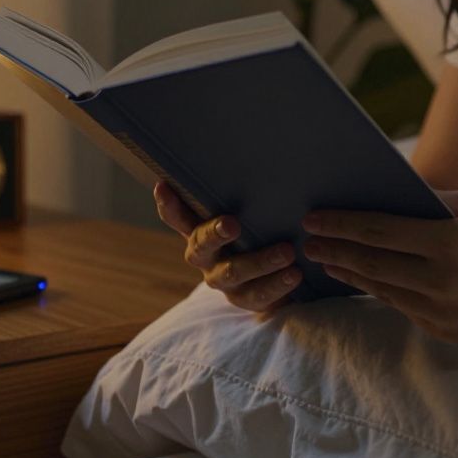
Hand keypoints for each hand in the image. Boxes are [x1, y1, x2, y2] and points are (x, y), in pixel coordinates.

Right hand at [154, 181, 300, 311]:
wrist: (278, 279)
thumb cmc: (259, 233)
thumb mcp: (250, 215)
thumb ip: (244, 197)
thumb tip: (261, 157)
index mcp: (200, 232)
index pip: (177, 217)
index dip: (168, 204)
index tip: (162, 185)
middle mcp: (205, 256)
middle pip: (200, 246)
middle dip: (214, 234)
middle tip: (232, 224)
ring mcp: (222, 280)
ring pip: (233, 272)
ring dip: (261, 261)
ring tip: (287, 252)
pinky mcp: (244, 299)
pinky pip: (257, 295)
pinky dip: (277, 284)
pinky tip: (294, 273)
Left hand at [302, 190, 457, 342]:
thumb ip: (430, 201)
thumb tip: (382, 193)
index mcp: (451, 244)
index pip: (382, 232)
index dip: (343, 225)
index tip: (313, 219)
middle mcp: (446, 281)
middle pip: (373, 265)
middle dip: (335, 250)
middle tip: (307, 241)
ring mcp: (446, 312)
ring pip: (383, 290)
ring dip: (350, 274)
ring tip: (325, 259)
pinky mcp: (447, 332)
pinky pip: (404, 307)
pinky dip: (379, 291)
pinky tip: (360, 279)